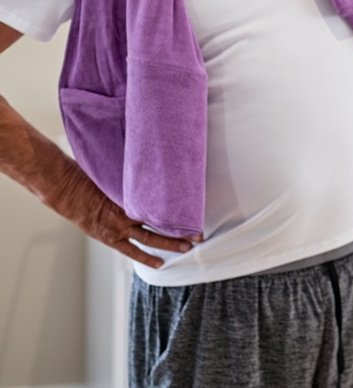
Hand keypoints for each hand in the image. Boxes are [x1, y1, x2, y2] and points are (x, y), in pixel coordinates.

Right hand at [46, 162, 197, 266]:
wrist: (69, 191)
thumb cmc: (95, 178)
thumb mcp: (120, 175)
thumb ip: (138, 179)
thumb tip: (158, 170)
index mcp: (133, 197)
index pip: (164, 206)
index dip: (182, 210)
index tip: (199, 211)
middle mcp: (129, 214)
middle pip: (162, 223)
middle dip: (182, 229)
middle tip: (200, 234)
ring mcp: (120, 228)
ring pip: (150, 238)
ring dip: (170, 244)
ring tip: (188, 248)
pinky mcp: (110, 239)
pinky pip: (131, 251)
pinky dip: (146, 258)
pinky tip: (160, 264)